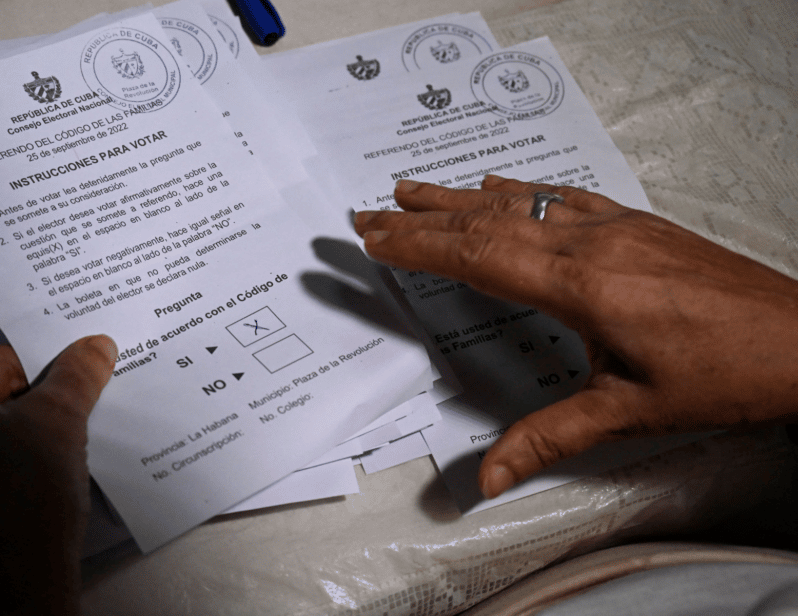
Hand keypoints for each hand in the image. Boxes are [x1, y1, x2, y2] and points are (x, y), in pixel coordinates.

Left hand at [0, 290, 115, 614]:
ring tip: (70, 393)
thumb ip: (75, 374)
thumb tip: (94, 345)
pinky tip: (50, 433)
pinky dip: (0, 427)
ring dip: (14, 396)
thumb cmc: (21, 504)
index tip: (22, 300)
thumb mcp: (57, 424)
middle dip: (17, 359)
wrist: (8, 600)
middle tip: (68, 353)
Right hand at [354, 176, 797, 498]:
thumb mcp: (628, 413)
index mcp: (581, 286)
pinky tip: (498, 185)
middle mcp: (592, 244)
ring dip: (459, 197)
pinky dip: (520, 190)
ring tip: (414, 189)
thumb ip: (548, 438)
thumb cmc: (725, 375)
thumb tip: (488, 479)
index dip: (419, 246)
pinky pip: (563, 197)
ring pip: (522, 202)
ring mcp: (616, 227)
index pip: (478, 256)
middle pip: (487, 222)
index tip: (375, 236)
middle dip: (422, 218)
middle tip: (372, 211)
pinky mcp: (637, 225)